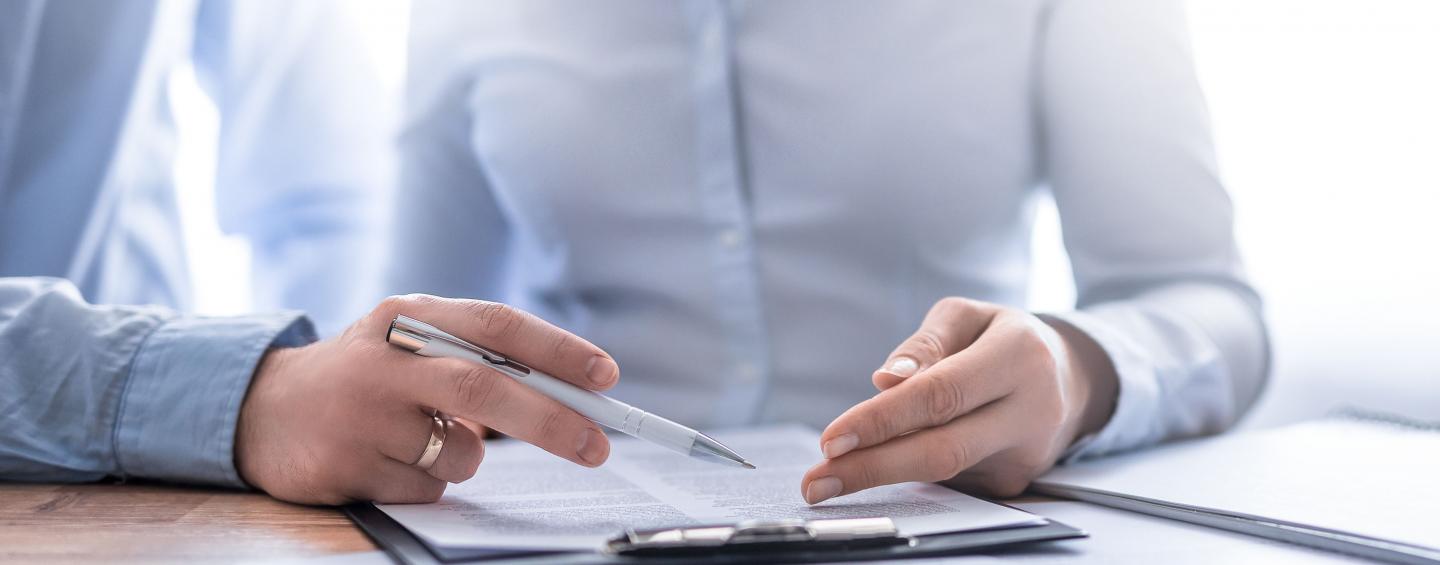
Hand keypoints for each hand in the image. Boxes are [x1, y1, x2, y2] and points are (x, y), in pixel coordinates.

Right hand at [235, 294, 619, 504]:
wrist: (261, 409)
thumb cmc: (367, 376)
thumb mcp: (414, 345)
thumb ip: (480, 358)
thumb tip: (573, 394)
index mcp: (410, 315)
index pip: (497, 325)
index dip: (558, 350)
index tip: (606, 376)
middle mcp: (384, 357)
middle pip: (485, 388)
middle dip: (551, 421)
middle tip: (596, 446)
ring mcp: (360, 413)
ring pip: (460, 453)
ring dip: (463, 458)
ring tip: (419, 439)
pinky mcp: (345, 465)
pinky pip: (426, 489)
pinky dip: (425, 483)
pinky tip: (385, 461)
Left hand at [801, 297, 1116, 502]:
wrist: (1068, 377)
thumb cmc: (1001, 338)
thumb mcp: (965, 317)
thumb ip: (924, 344)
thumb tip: (884, 380)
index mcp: (1018, 357)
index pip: (941, 395)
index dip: (882, 420)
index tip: (832, 439)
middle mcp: (1031, 411)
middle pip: (943, 450)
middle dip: (871, 469)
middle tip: (816, 481)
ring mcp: (1026, 455)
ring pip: (943, 472)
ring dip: (880, 474)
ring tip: (830, 477)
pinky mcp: (1015, 482)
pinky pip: (950, 481)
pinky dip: (910, 472)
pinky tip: (883, 463)